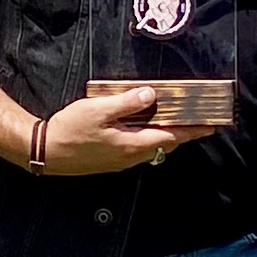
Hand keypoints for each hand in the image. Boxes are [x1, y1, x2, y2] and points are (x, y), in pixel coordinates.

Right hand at [38, 86, 183, 172]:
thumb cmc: (70, 130)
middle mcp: (131, 156)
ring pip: (152, 148)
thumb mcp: (98, 110)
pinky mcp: (111, 161)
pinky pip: (138, 149)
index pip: (171, 136)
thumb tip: (151, 95)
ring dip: (164, 134)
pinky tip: (142, 126)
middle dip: (182, 132)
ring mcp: (121, 161)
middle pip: (165, 144)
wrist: (46, 152)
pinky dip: (148, 137)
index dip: (192, 131)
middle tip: (194, 119)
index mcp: (132, 144)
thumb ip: (127, 102)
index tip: (211, 126)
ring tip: (172, 119)